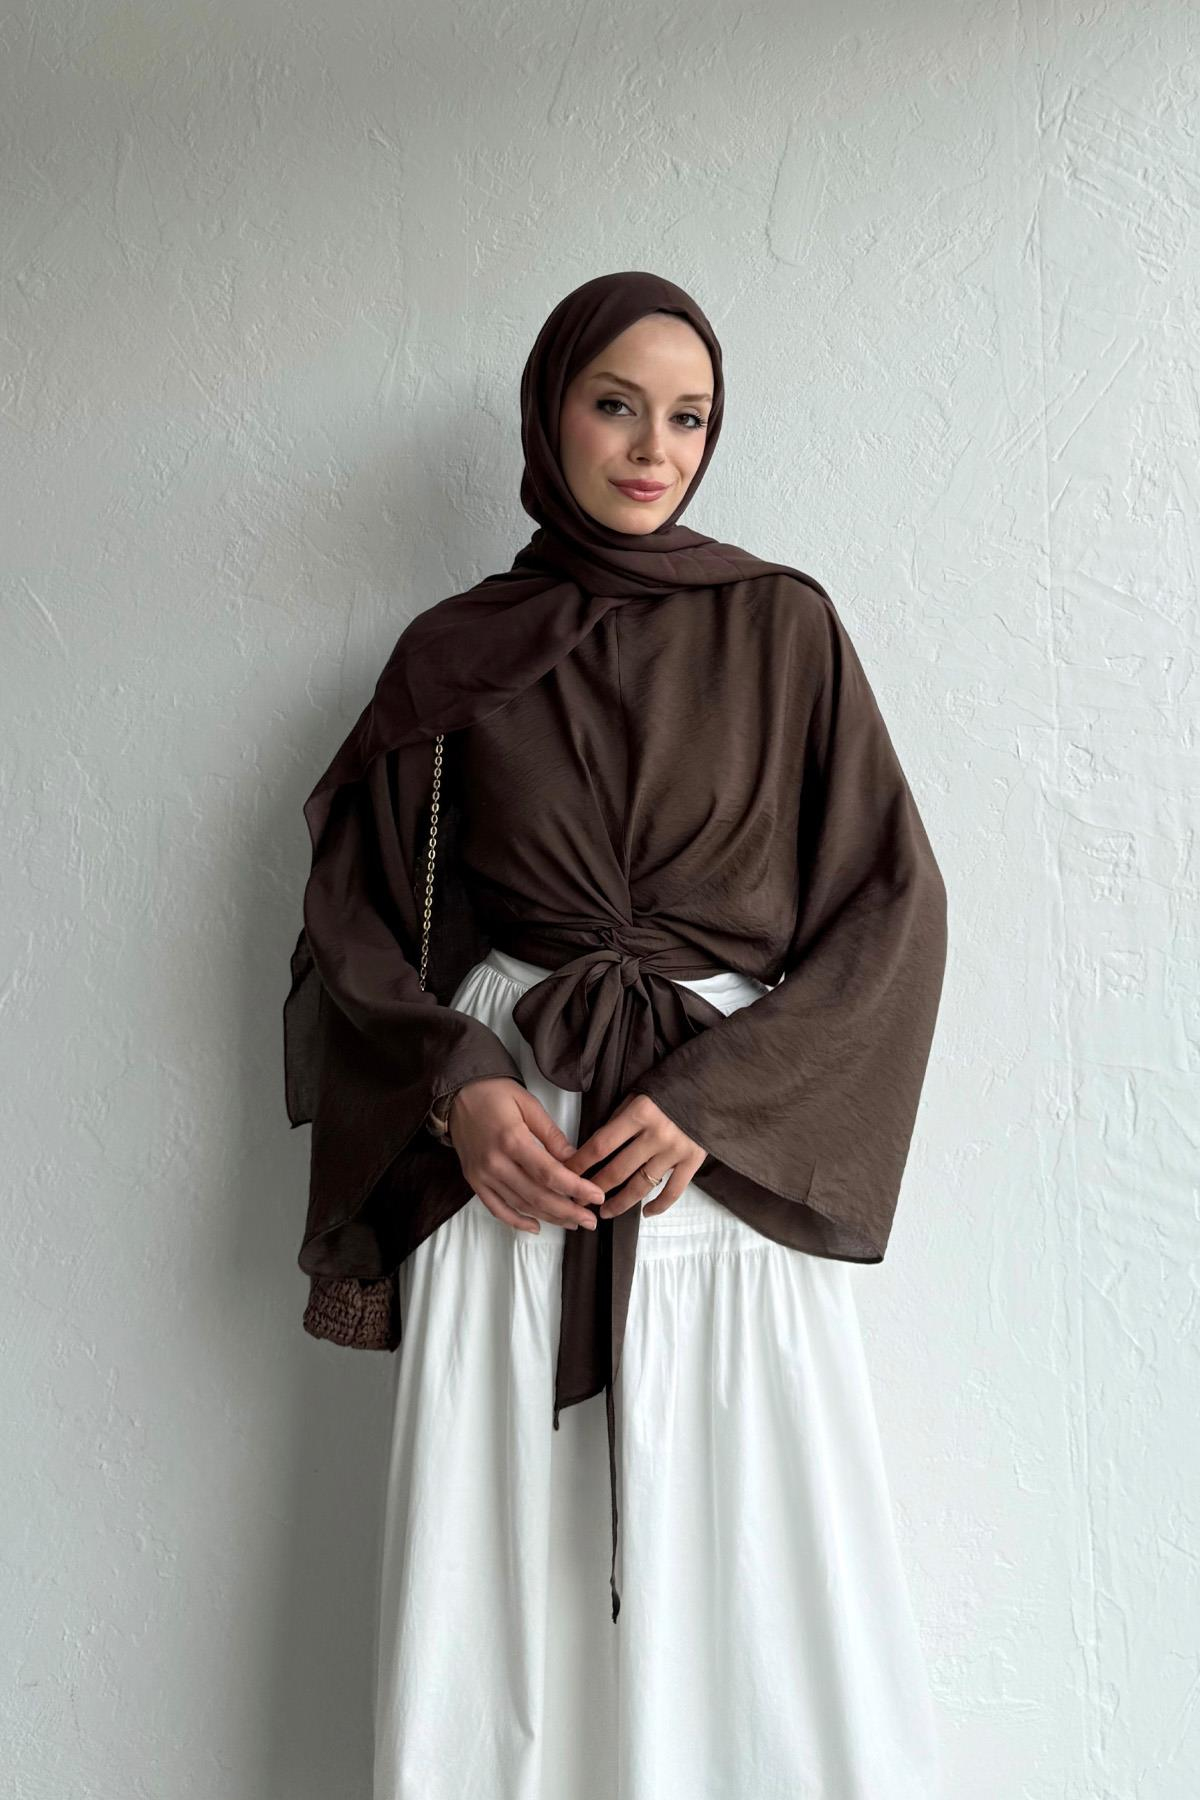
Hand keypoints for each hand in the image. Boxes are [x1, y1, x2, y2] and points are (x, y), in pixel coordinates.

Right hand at [447, 1078, 605, 1234]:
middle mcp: (495, 1163)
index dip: (576, 1188)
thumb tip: (574, 1161)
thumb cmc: (494, 1094)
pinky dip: (516, 1221)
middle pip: (537, 1196)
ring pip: (520, 1205)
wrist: (457, 1094)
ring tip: (572, 1222)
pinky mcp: (474, 1181)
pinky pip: (496, 1209)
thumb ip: (552, 1135)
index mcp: (512, 1140)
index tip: (596, 1196)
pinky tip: (536, 1226)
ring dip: (549, 1217)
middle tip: (590, 1220)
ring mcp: (482, 1175)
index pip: (550, 1174)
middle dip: (568, 1211)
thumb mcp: (529, 1105)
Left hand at [558, 1092, 706, 1218]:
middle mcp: (656, 1135)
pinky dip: (659, 1206)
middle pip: (617, 1170)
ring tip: (605, 1212)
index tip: (566, 1175)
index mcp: (639, 1113)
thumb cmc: (671, 1087)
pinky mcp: (694, 1161)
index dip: (580, 1164)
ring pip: (641, 1185)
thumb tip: (598, 1148)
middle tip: (579, 1200)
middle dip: (595, 1188)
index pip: (601, 1145)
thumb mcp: (639, 1095)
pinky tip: (645, 1213)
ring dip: (620, 1203)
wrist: (713, 1084)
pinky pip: (673, 1191)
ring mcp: (676, 1150)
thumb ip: (620, 1120)